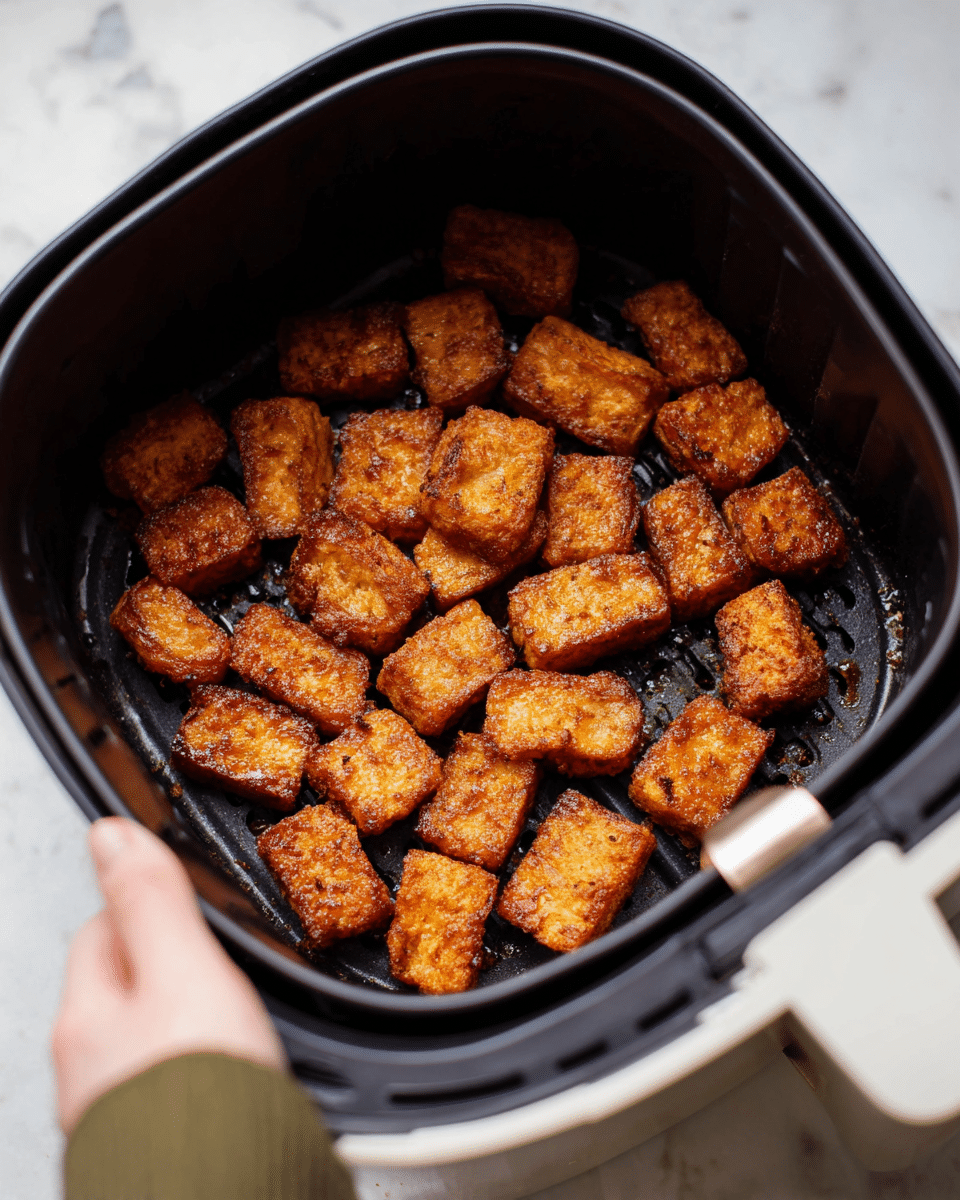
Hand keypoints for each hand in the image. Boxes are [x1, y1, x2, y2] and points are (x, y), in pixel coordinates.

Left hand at [52, 817, 285, 1134]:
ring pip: (150, 1041)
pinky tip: (238, 1077)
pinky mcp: (161, 1145)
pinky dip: (203, 1072)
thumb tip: (110, 834)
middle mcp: (91, 1071)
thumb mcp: (185, 972)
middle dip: (169, 967)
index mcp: (86, 1019)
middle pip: (125, 988)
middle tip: (221, 958)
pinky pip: (175, 1087)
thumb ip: (152, 902)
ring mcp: (123, 1111)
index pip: (103, 929)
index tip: (190, 897)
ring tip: (236, 1018)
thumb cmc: (200, 1097)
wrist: (225, 1197)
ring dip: (188, 1024)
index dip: (149, 903)